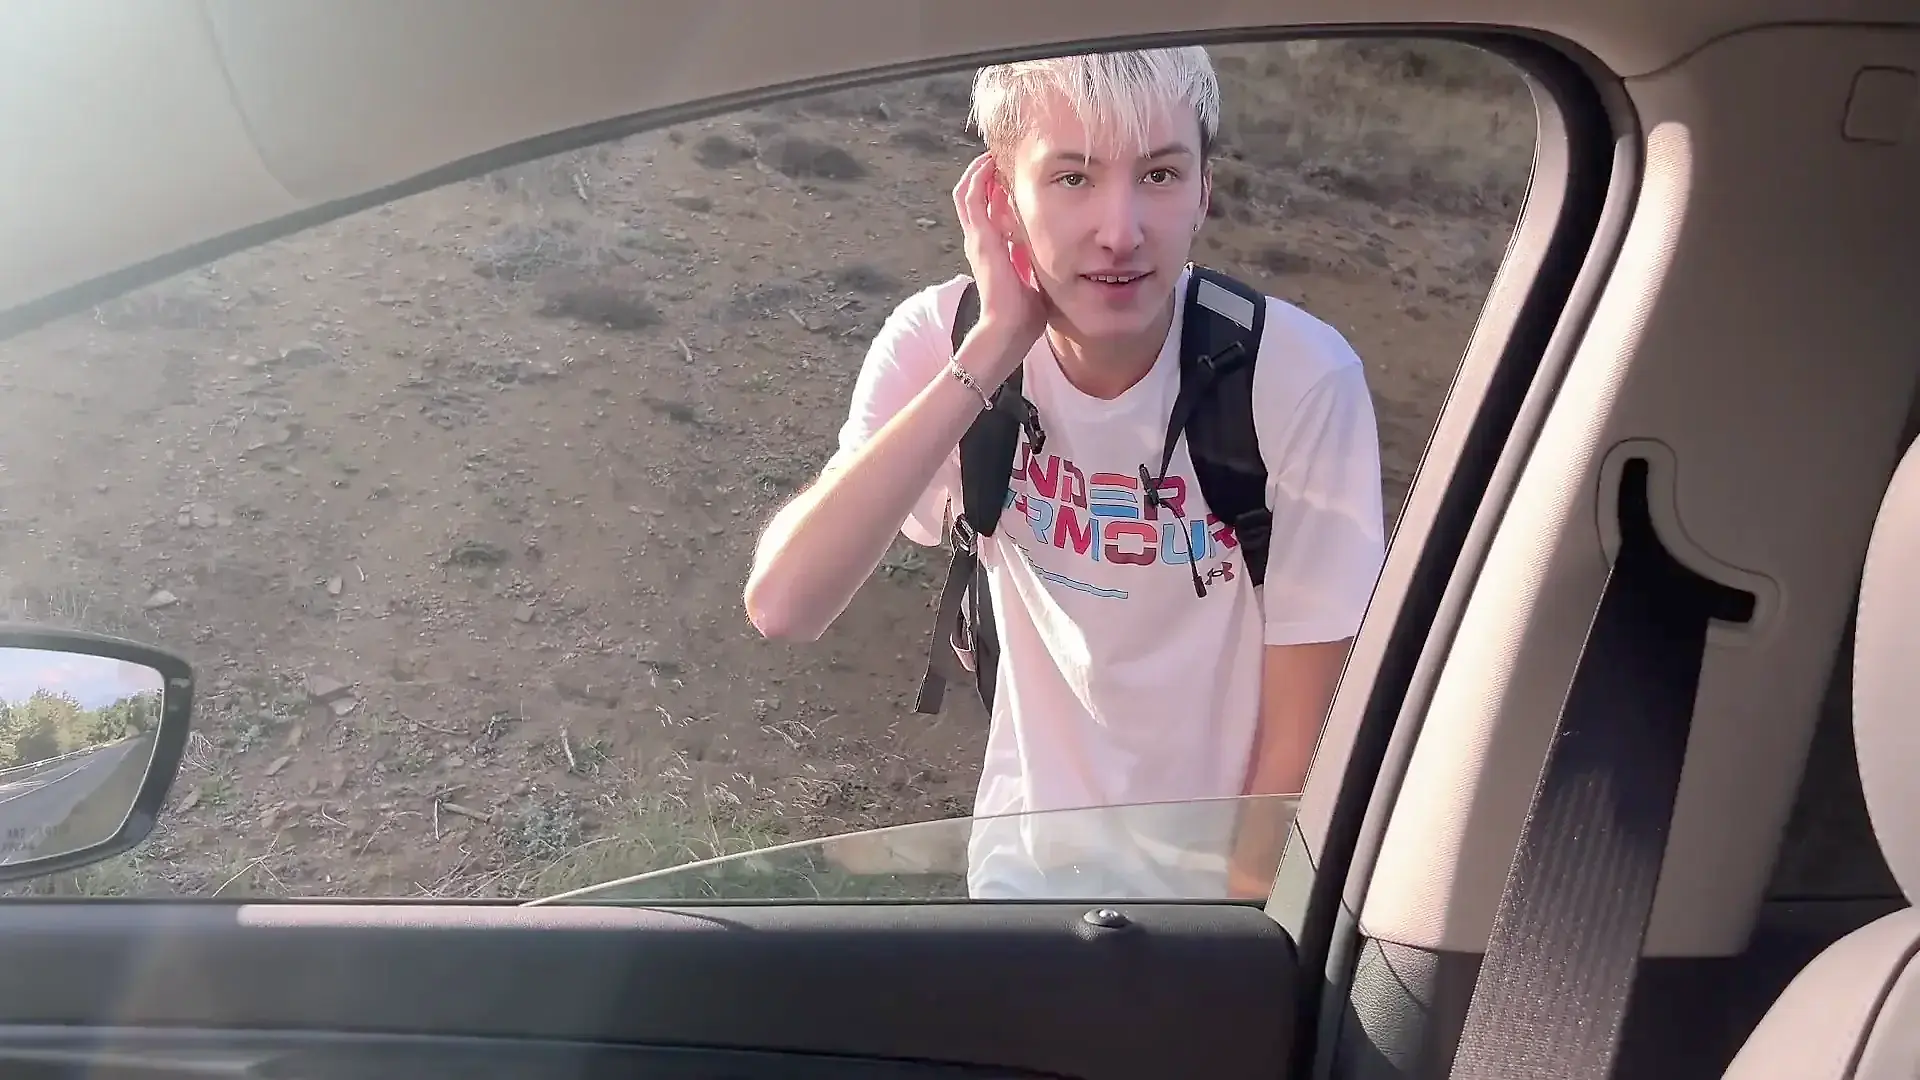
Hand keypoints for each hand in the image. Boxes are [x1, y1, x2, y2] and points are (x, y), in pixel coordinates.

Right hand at [952, 153, 1047, 380]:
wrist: (1008, 328)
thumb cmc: (1023, 312)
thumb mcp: (1033, 276)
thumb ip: (1036, 260)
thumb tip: (1057, 247)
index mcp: (991, 249)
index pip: (986, 211)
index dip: (994, 190)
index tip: (1009, 175)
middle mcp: (979, 240)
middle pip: (972, 197)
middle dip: (984, 174)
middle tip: (999, 156)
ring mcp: (975, 237)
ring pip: (966, 192)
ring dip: (978, 171)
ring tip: (992, 154)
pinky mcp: (979, 237)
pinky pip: (971, 197)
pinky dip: (978, 178)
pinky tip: (990, 164)